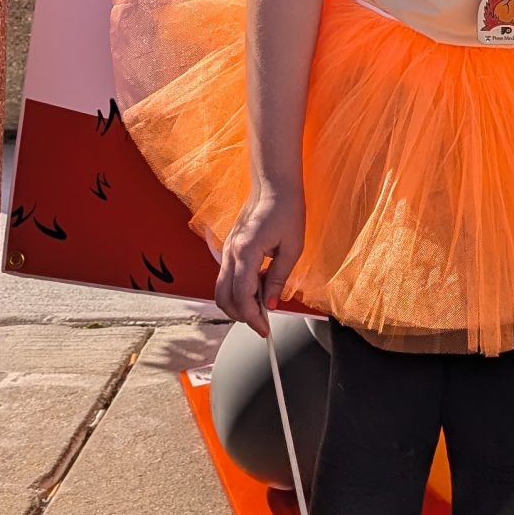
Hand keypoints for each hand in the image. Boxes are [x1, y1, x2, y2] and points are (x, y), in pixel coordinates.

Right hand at [216, 183, 305, 330]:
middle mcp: (231, 253)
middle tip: (262, 322)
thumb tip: (271, 304)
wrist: (274, 185)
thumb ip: (278, 278)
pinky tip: (258, 286)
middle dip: (241, 315)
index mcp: (246, 252)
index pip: (242, 297)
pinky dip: (237, 289)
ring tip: (262, 304)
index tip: (265, 330)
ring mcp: (227, 250)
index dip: (253, 318)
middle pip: (224, 298)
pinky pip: (226, 276)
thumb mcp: (292, 248)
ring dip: (238, 303)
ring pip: (221, 289)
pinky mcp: (229, 248)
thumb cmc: (286, 210)